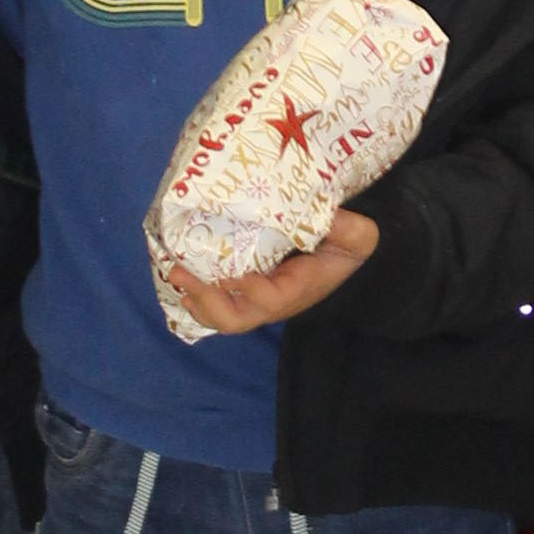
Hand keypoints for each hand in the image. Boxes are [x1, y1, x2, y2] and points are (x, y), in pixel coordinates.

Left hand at [165, 206, 378, 336]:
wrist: (340, 259)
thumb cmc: (344, 249)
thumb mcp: (358, 238)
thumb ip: (351, 229)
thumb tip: (330, 215)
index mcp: (296, 290)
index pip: (270, 300)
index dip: (249, 291)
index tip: (231, 273)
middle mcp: (271, 302)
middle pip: (235, 319)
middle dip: (205, 299)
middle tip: (181, 271)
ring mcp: (255, 301)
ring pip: (220, 316)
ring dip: (194, 298)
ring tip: (174, 272)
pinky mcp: (244, 294)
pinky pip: (216, 305)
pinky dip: (195, 296)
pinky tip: (179, 278)